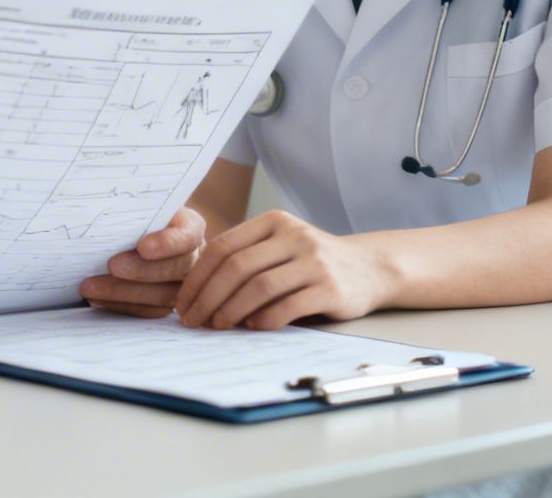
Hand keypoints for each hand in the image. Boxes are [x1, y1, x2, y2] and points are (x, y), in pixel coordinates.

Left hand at [79, 207, 205, 317]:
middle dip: (142, 270)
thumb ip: (130, 209)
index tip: (143, 246)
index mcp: (189, 227)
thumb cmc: (131, 213)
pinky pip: (148, 311)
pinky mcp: (164, 304)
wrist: (128, 231)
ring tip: (90, 287)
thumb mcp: (135, 205)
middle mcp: (192, 258)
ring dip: (124, 292)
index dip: (169, 243)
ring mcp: (182, 284)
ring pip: (162, 295)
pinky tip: (96, 299)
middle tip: (112, 266)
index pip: (188, 235)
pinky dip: (121, 305)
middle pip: (177, 268)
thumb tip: (102, 210)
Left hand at [174, 210, 392, 329]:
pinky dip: (264, 319)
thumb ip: (245, 260)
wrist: (369, 269)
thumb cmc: (310, 263)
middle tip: (192, 320)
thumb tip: (195, 294)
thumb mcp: (279, 248)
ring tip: (217, 326)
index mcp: (273, 223)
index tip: (182, 302)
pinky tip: (251, 328)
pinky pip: (288, 306)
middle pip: (237, 267)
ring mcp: (314, 261)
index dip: (197, 277)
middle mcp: (294, 236)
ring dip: (231, 310)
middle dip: (207, 297)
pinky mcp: (331, 288)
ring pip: (259, 287)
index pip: (223, 247)